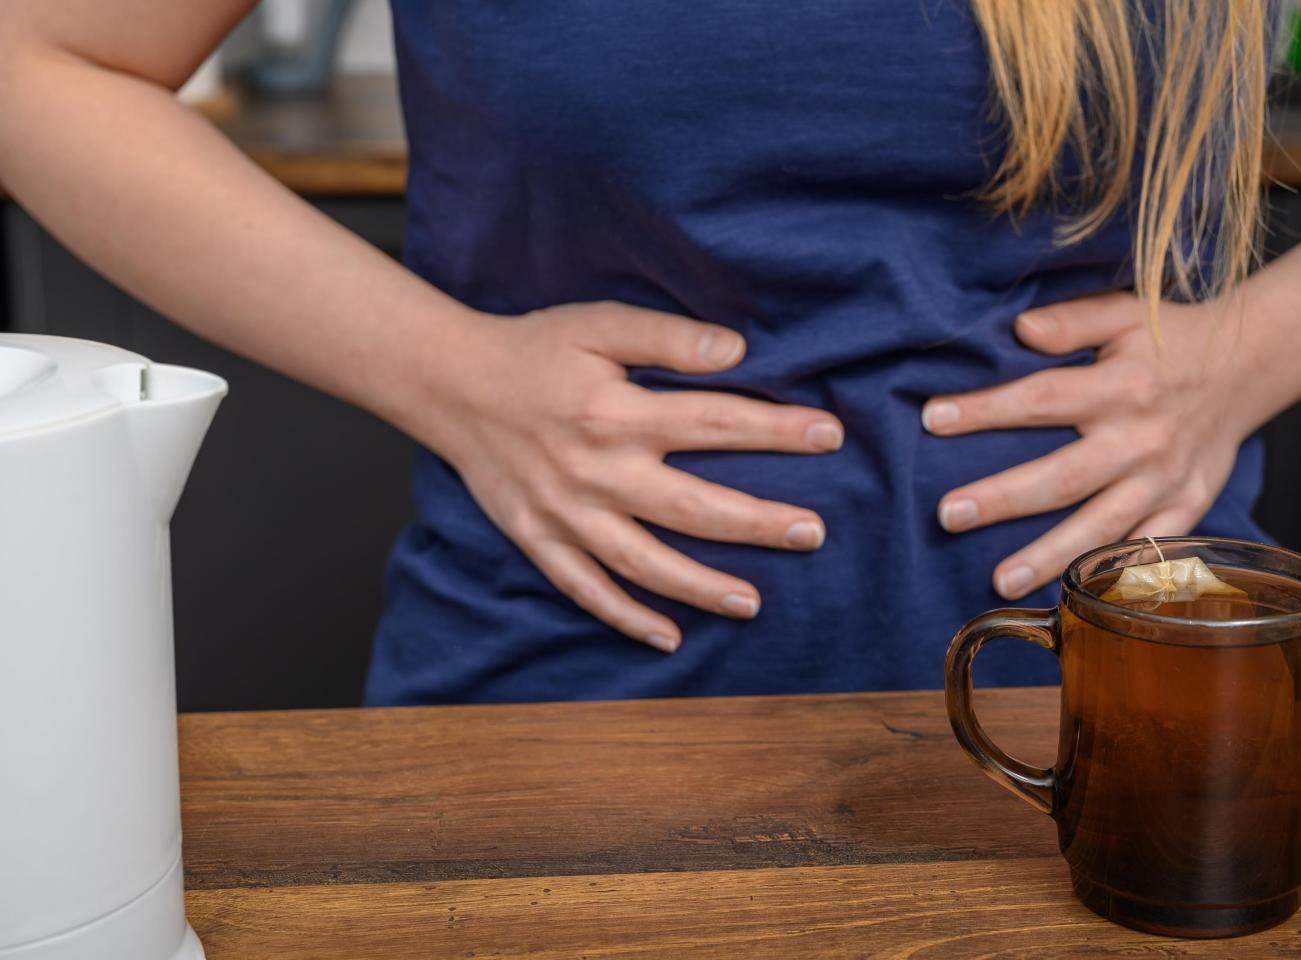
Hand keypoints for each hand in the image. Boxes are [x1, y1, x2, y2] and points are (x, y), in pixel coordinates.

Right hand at [418, 302, 843, 651]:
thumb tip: (737, 349)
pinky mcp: (539, 539)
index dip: (775, 431)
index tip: (830, 437)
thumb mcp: (598, 325)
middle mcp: (596, 471)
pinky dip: (626, 618)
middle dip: (758, 523)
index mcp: (616, 412)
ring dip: (701, 588)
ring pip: (644, 563)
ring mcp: (566, 514)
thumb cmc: (532, 349)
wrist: (448, 382)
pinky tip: (669, 637)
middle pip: (692, 507)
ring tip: (755, 602)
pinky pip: (586, 589)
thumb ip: (667, 336)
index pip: (714, 423)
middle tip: (813, 533)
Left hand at [923, 293, 1259, 599]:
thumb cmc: (1171, 339)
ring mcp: (1166, 482)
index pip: (1041, 399)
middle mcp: (1142, 440)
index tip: (933, 420)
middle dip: (1003, 498)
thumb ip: (1072, 322)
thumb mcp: (1125, 313)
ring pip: (1101, 528)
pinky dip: (1112, 578)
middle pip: (1063, 476)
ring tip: (998, 581)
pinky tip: (1073, 597)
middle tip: (948, 514)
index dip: (986, 410)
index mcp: (1121, 387)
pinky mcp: (1187, 508)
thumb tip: (1020, 329)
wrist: (1251, 364)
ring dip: (1048, 557)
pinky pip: (1147, 552)